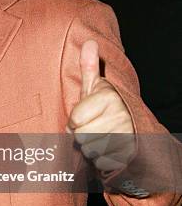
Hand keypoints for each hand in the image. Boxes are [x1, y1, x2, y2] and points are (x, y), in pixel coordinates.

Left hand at [67, 40, 134, 170]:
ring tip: (99, 138)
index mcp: (107, 98)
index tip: (84, 116)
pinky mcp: (128, 155)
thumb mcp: (95, 87)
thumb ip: (89, 67)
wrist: (130, 129)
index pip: (74, 120)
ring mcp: (125, 136)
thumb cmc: (105, 108)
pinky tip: (107, 150)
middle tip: (92, 128)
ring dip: (90, 148)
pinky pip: (101, 162)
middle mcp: (119, 116)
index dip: (75, 121)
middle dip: (82, 135)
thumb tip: (89, 42)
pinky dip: (100, 160)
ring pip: (90, 150)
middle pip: (81, 136)